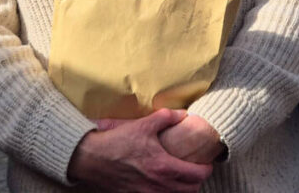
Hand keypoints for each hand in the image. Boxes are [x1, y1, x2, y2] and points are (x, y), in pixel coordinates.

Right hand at [68, 108, 212, 192]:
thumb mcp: (143, 125)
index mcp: (164, 167)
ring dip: (183, 190)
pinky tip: (163, 186)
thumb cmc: (117, 142)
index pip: (196, 175)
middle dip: (197, 182)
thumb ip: (166, 117)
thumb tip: (182, 114)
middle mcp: (158, 185)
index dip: (206, 170)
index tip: (207, 163)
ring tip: (182, 180)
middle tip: (196, 171)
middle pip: (190, 192)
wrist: (92, 158)